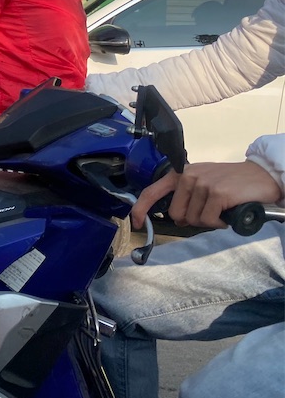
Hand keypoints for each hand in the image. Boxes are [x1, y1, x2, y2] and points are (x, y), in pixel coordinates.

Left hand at [131, 161, 281, 229]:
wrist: (261, 176)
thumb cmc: (231, 182)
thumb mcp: (202, 182)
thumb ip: (185, 196)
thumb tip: (174, 218)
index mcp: (180, 174)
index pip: (152, 191)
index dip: (140, 208)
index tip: (137, 222)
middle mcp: (188, 176)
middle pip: (176, 215)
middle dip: (191, 220)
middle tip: (208, 212)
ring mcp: (202, 184)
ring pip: (193, 220)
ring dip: (208, 221)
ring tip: (220, 209)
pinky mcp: (217, 193)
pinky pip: (209, 221)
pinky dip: (219, 223)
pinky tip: (227, 214)